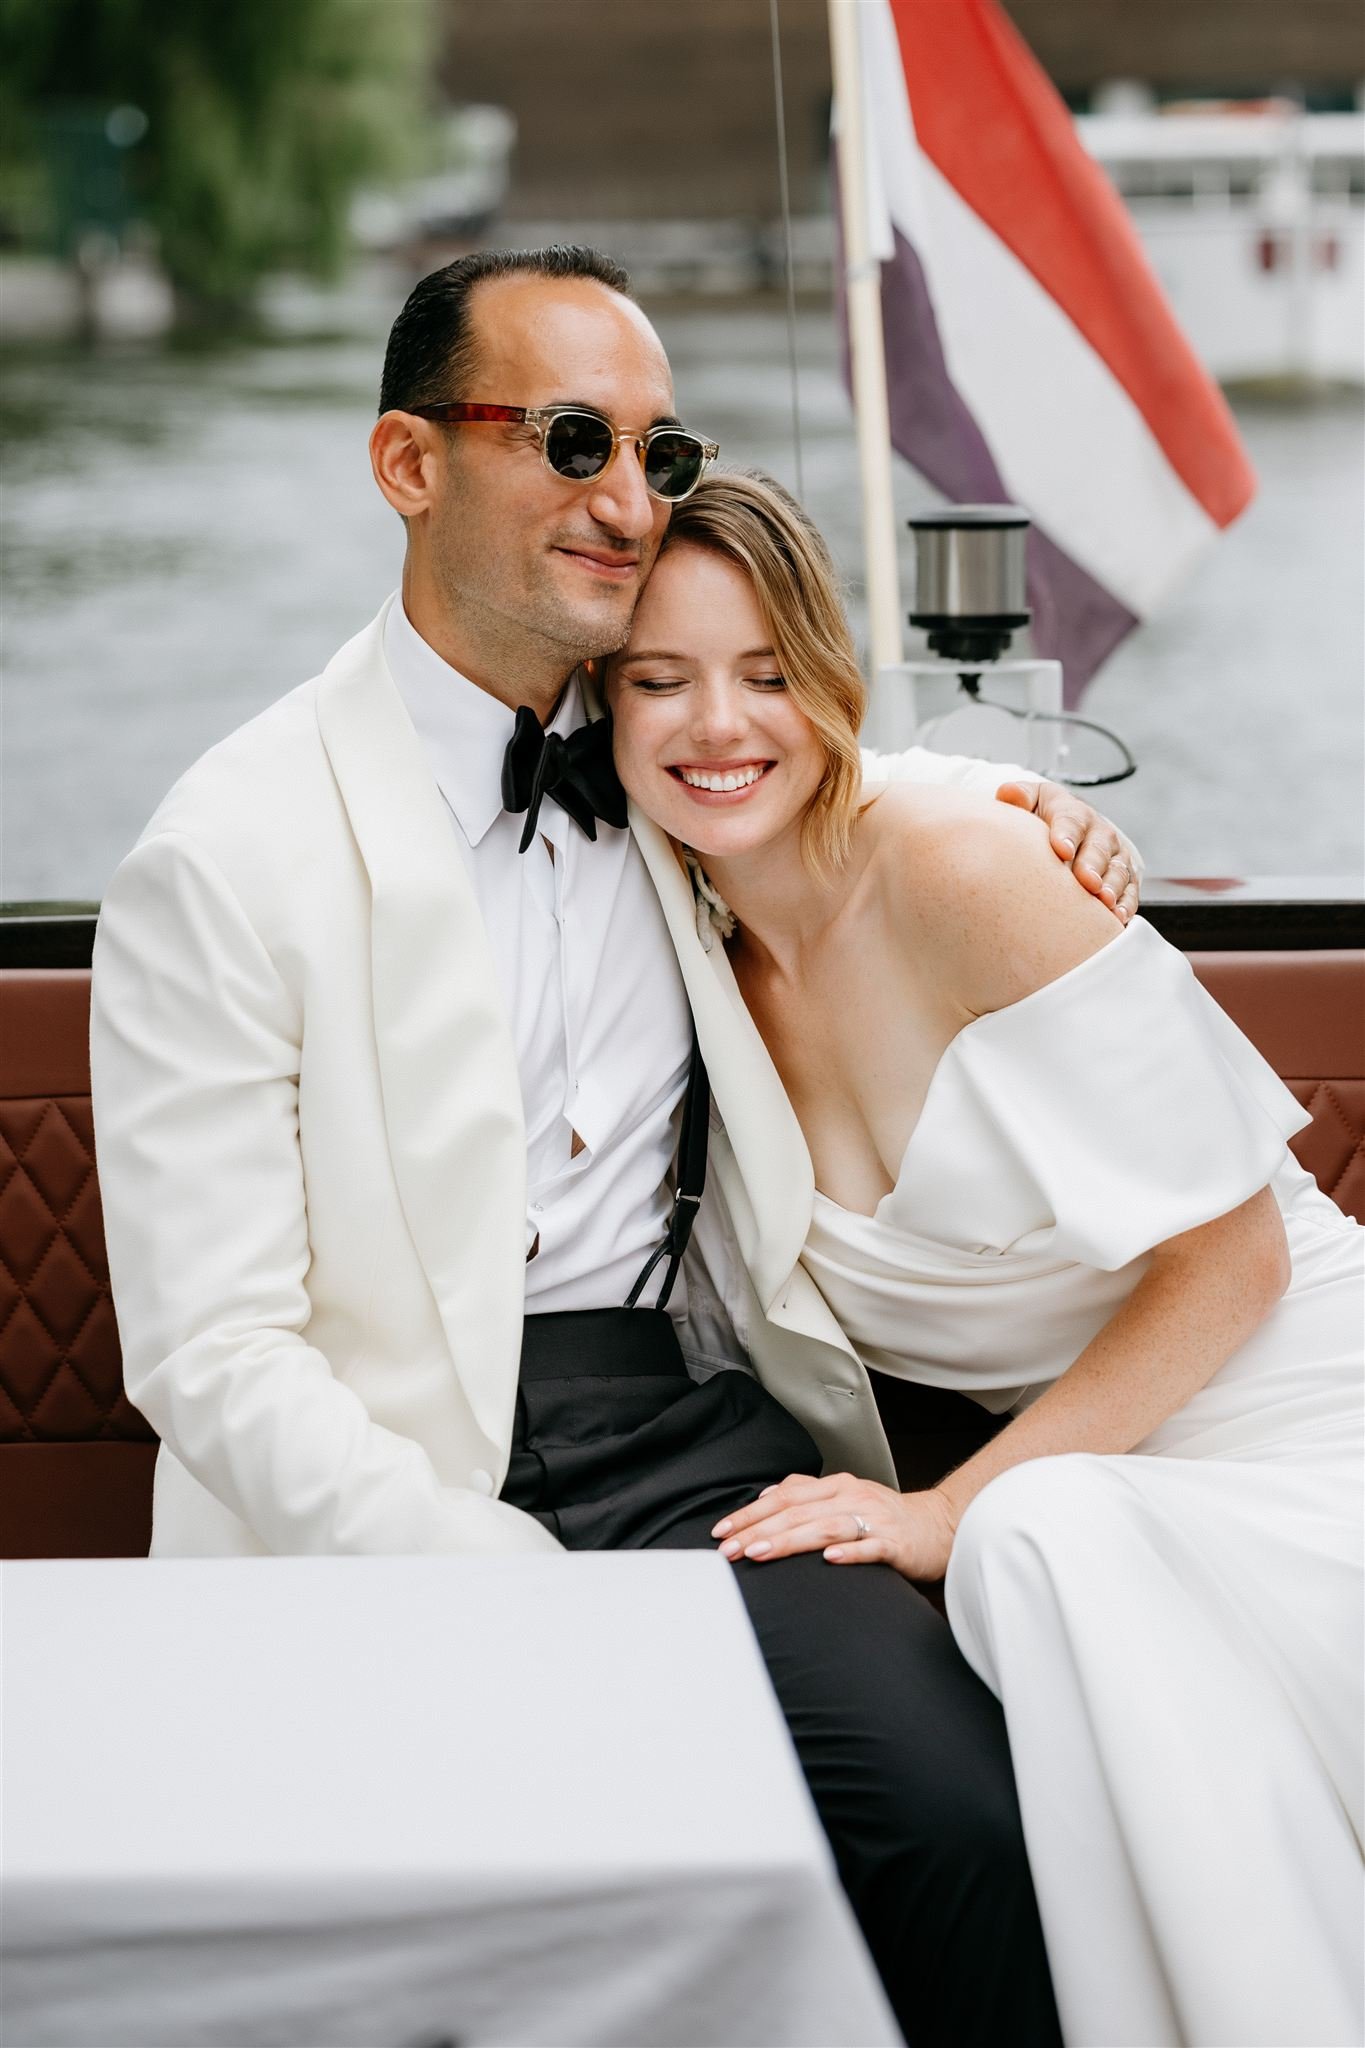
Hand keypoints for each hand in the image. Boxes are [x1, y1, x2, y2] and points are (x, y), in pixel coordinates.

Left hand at [712, 1473, 956, 1581]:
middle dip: (758, 1529)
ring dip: (790, 1540)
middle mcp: (851, 1496)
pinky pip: (870, 1547)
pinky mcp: (896, 1544)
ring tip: (760, 1552)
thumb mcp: (844, 1497)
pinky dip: (849, 1552)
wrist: (939, 1526)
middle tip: (729, 1549)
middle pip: (797, 1511)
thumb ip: (807, 1493)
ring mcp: (874, 1519)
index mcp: (835, 1485)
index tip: (721, 1531)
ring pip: (825, 1527)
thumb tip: (766, 1494)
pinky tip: (829, 1560)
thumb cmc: (884, 1516)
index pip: (784, 1495)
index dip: (750, 1512)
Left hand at [996, 780, 1138, 923]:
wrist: (1062, 834)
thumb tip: (1008, 793)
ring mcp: (1113, 856)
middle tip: (1086, 881)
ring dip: (1113, 886)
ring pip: (1118, 870)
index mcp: (1072, 812)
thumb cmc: (1041, 820)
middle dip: (1094, 864)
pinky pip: (1130, 891)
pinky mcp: (1124, 878)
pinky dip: (1126, 904)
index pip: (1071, 819)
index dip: (1067, 834)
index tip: (1062, 850)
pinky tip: (1118, 917)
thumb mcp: (1029, 803)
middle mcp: (1098, 832)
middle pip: (1099, 847)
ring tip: (1104, 901)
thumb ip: (1018, 797)